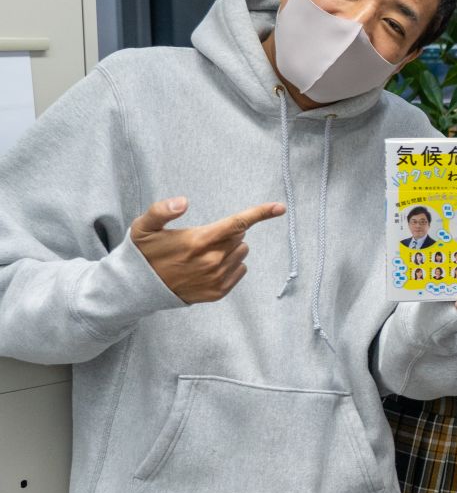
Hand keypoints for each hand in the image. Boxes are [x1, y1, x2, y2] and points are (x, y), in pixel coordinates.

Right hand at [130, 197, 284, 303]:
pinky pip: (240, 270)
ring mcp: (217, 277)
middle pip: (239, 237)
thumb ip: (161, 211)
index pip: (237, 224)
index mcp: (199, 241)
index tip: (280, 207)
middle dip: (227, 233)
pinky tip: (209, 266)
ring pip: (241, 253)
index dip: (260, 213)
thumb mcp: (144, 227)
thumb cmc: (145, 253)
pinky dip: (231, 264)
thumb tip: (183, 201)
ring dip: (229, 248)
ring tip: (203, 253)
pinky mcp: (219, 291)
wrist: (140, 288)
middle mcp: (212, 260)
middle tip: (203, 238)